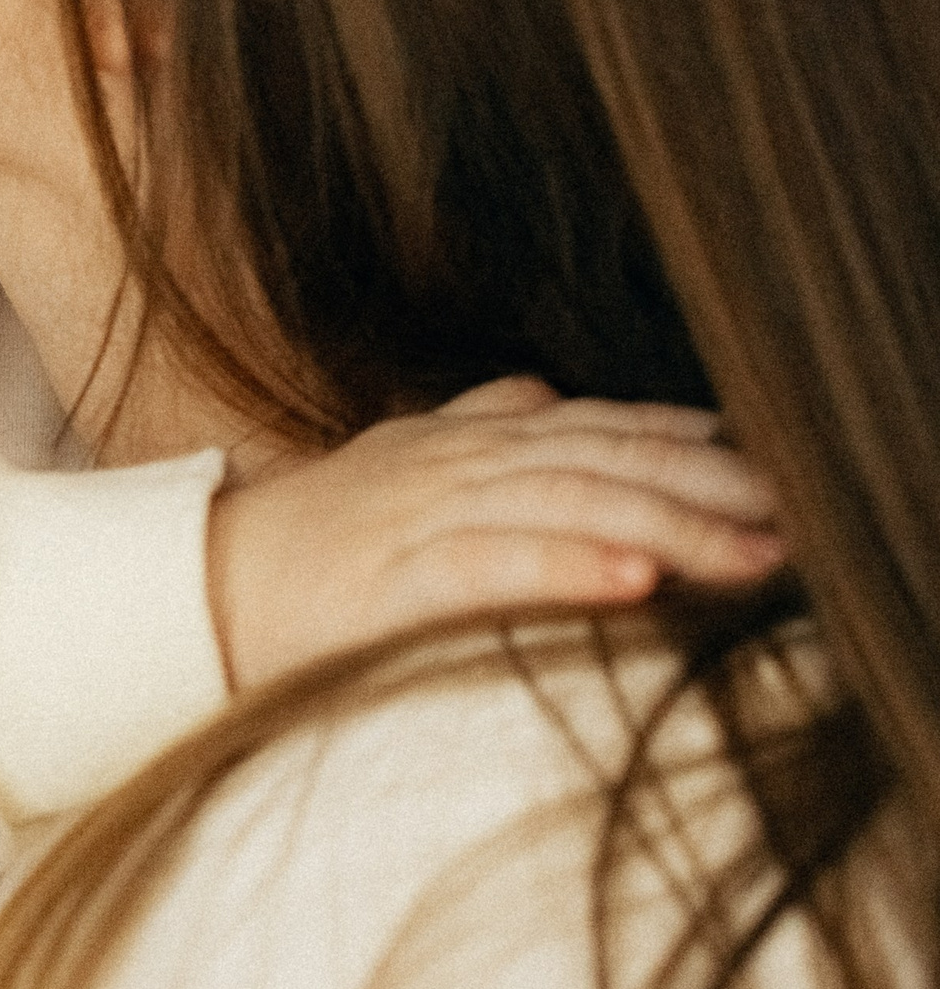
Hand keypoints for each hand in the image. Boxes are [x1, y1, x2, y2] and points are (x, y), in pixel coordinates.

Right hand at [206, 376, 783, 692]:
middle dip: (711, 484)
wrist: (181, 592)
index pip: (596, 425)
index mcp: (458, 442)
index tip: (778, 461)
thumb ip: (469, 431)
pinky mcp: (386, 579)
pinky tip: (638, 585)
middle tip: (807, 516)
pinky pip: (490, 566)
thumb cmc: (296, 549)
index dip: (688, 438)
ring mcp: (418, 514)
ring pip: (567, 505)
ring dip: (672, 528)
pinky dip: (568, 570)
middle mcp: (450, 464)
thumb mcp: (390, 476)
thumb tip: (542, 396)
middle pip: (604, 459)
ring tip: (757, 556)